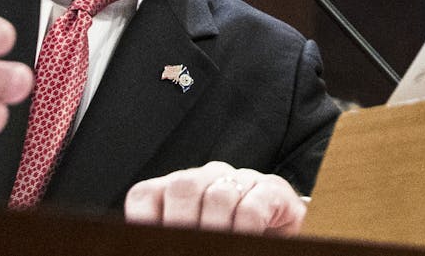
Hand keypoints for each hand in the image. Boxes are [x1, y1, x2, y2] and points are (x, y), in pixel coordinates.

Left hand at [124, 161, 307, 235]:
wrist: (279, 232)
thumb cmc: (229, 235)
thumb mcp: (193, 237)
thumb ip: (169, 236)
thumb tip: (147, 245)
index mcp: (175, 189)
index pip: (145, 196)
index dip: (145, 223)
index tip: (159, 244)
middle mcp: (204, 177)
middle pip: (181, 187)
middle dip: (183, 225)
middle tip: (193, 246)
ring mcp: (239, 179)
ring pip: (218, 196)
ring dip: (219, 230)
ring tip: (223, 247)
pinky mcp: (270, 189)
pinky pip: (252, 206)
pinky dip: (246, 230)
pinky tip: (247, 239)